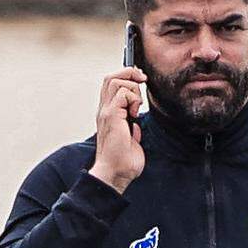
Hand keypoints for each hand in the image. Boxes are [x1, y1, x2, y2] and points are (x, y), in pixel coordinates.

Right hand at [88, 66, 145, 193]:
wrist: (116, 174)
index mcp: (108, 115)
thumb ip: (131, 130)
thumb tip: (135, 125)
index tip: (141, 81)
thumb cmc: (122, 162)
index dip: (126, 76)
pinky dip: (133, 98)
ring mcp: (106, 112)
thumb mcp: (130, 141)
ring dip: (133, 89)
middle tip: (143, 80)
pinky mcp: (111, 116)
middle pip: (111, 77)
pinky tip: (135, 113)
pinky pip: (122, 93)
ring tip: (137, 107)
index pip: (111, 84)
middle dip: (130, 73)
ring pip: (116, 80)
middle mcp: (104, 110)